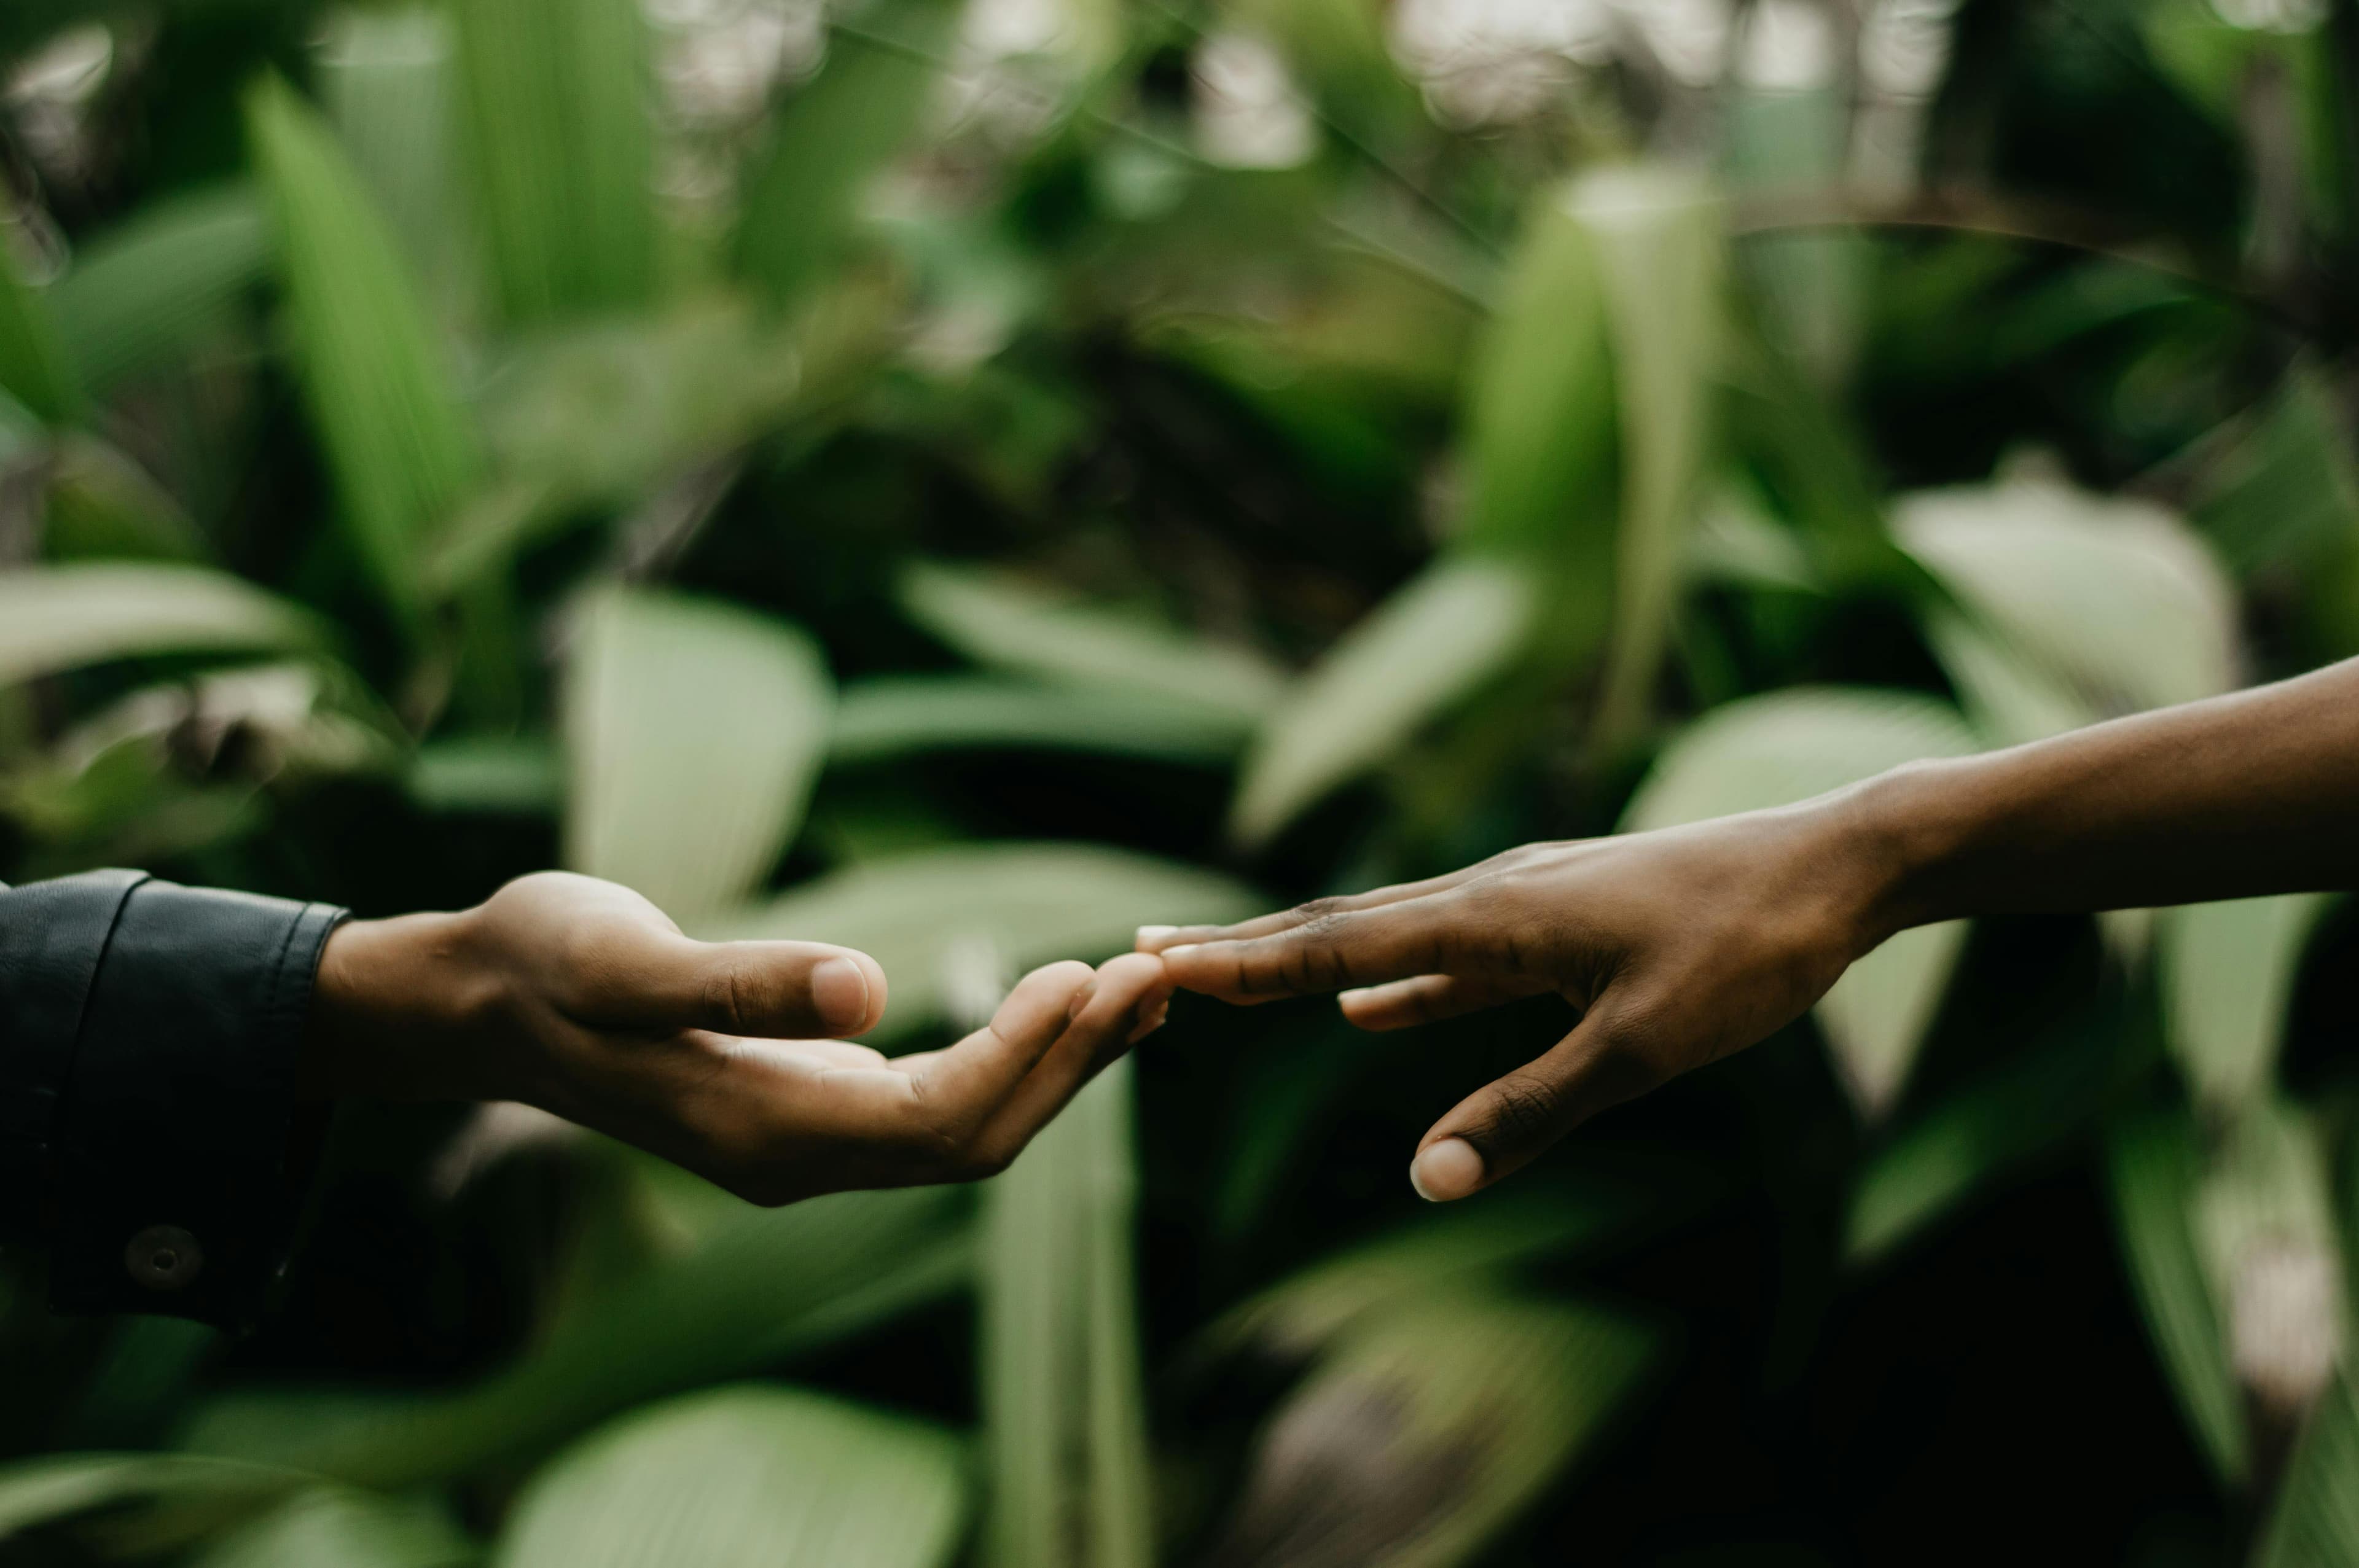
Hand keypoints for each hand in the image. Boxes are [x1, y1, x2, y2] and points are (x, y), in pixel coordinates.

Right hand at [304, 872, 1170, 1203]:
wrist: (483, 1000)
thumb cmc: (548, 965)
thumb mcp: (627, 961)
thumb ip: (744, 981)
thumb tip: (869, 990)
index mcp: (763, 1134)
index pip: (937, 1124)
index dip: (1025, 1060)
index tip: (1091, 976)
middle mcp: (798, 1156)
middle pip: (975, 1139)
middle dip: (1072, 1066)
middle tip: (1159, 976)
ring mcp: (805, 1138)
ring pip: (965, 1126)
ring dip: (1057, 1061)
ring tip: (1139, 985)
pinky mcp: (808, 1101)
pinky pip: (937, 1100)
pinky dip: (1008, 1051)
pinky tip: (1060, 1000)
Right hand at [1137, 800, 1889, 1201]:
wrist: (1837, 866)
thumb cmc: (1748, 951)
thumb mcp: (1642, 1048)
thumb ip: (1531, 1112)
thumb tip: (1429, 1181)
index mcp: (1494, 916)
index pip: (1338, 943)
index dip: (1244, 963)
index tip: (1154, 963)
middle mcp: (1493, 894)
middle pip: (1342, 926)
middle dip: (1245, 949)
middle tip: (1149, 956)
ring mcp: (1527, 903)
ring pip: (1390, 935)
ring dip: (1308, 960)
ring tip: (1232, 973)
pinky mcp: (1564, 920)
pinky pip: (1453, 955)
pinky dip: (1396, 980)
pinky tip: (1367, 1010)